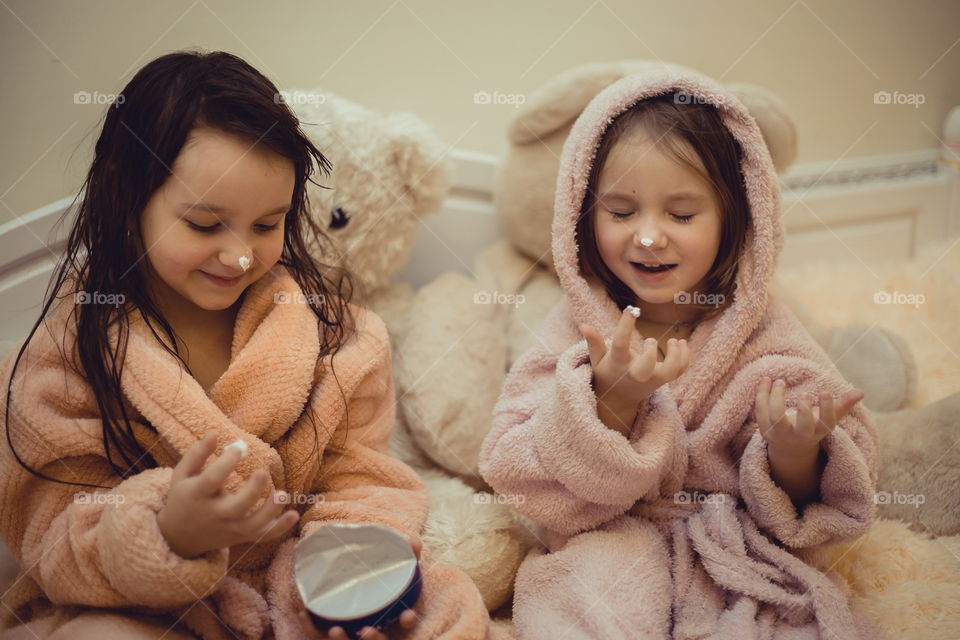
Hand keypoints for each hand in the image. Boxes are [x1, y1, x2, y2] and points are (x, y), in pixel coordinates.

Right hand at [158, 432, 298, 557]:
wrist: (179, 538)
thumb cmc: (183, 498)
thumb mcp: (182, 475)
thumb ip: (197, 453)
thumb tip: (214, 432)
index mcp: (198, 495)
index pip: (212, 480)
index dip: (225, 463)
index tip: (238, 448)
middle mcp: (215, 514)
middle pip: (236, 507)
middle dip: (252, 491)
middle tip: (263, 473)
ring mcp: (229, 528)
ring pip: (253, 525)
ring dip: (270, 511)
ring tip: (284, 494)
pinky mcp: (241, 537)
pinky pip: (262, 536)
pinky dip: (279, 529)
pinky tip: (294, 515)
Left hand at [294, 535, 422, 638]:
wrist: (347, 588)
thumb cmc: (370, 582)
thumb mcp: (390, 570)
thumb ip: (405, 556)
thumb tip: (415, 542)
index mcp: (389, 620)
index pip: (403, 628)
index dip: (406, 622)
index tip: (407, 615)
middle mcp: (371, 632)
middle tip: (368, 629)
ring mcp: (350, 635)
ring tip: (335, 629)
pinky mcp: (327, 636)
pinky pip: (316, 635)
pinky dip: (310, 624)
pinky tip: (303, 611)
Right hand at [579, 307, 689, 416]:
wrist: (618, 400)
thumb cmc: (607, 373)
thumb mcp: (597, 359)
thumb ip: (594, 342)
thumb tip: (584, 326)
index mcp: (618, 363)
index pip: (620, 345)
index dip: (625, 327)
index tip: (630, 310)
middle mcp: (636, 373)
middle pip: (646, 369)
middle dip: (650, 354)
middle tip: (650, 340)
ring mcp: (651, 378)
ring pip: (669, 373)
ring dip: (676, 357)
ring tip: (675, 341)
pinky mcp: (662, 380)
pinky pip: (679, 372)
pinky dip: (685, 359)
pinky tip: (682, 344)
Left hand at [755, 377, 864, 457]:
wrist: (790, 447)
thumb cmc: (812, 426)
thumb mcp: (827, 418)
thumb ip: (842, 405)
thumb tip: (861, 392)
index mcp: (818, 431)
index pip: (826, 423)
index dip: (827, 408)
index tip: (826, 392)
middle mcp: (800, 435)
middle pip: (803, 427)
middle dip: (804, 410)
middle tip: (805, 393)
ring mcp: (781, 434)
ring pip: (776, 417)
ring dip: (777, 398)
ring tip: (780, 381)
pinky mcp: (764, 429)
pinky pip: (761, 411)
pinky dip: (761, 394)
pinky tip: (766, 379)